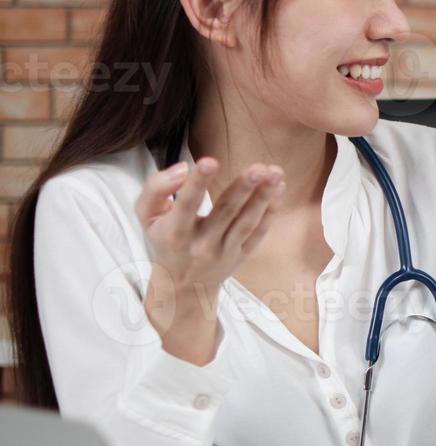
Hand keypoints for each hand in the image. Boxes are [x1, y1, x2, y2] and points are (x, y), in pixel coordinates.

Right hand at [135, 157, 284, 322]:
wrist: (182, 284)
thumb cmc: (164, 238)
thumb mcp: (147, 216)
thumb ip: (155, 188)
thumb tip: (183, 169)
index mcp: (174, 232)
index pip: (186, 205)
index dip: (197, 184)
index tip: (209, 161)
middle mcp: (201, 244)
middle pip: (225, 213)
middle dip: (243, 188)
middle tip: (259, 168)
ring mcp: (224, 252)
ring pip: (246, 223)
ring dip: (263, 196)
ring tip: (274, 173)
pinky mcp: (242, 255)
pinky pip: (258, 233)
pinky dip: (270, 212)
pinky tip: (279, 189)